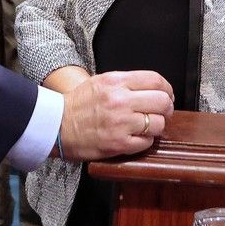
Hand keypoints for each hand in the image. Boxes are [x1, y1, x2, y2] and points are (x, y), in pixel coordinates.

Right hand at [58, 70, 174, 160]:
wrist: (57, 125)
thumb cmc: (78, 104)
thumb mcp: (101, 82)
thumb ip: (127, 82)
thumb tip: (155, 88)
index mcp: (116, 82)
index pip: (156, 81)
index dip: (167, 89)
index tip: (167, 95)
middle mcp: (120, 101)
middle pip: (162, 102)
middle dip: (166, 108)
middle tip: (162, 112)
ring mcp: (120, 124)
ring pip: (158, 124)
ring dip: (157, 126)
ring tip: (147, 126)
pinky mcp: (119, 144)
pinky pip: (147, 142)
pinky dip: (146, 140)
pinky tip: (137, 137)